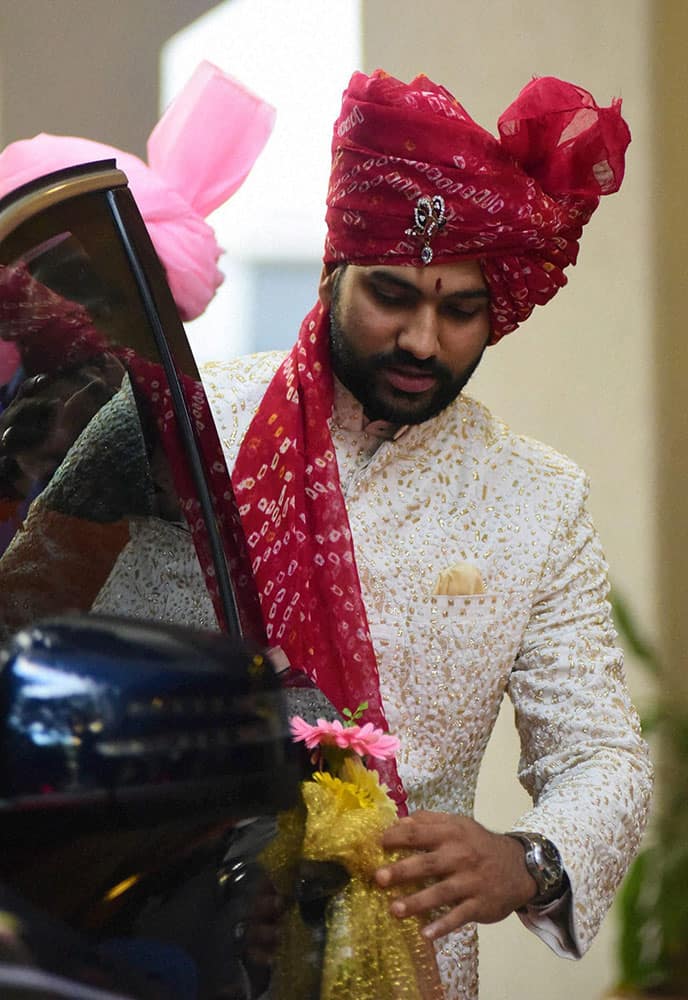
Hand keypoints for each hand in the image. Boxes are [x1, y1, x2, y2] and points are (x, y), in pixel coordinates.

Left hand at [375, 811, 536, 940]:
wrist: (519, 867)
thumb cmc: (479, 844)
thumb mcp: (459, 825)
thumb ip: (430, 821)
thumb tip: (399, 822)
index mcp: (451, 834)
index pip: (419, 834)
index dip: (397, 838)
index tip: (377, 845)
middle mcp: (460, 856)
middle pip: (427, 864)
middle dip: (402, 871)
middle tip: (378, 878)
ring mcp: (471, 882)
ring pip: (441, 893)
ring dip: (417, 902)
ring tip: (394, 910)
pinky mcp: (480, 905)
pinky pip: (459, 916)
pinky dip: (443, 925)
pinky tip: (426, 934)